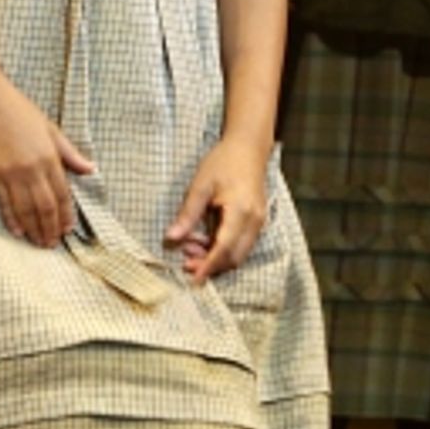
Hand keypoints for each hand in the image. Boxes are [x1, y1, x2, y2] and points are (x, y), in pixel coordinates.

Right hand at [0, 79, 94, 247]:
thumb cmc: (18, 109)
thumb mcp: (49, 127)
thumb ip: (70, 152)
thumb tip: (90, 169)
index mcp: (49, 156)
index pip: (62, 194)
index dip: (66, 215)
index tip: (68, 229)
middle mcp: (31, 169)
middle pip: (45, 207)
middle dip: (50, 228)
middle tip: (53, 243)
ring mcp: (10, 173)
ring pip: (26, 210)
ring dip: (34, 229)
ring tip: (38, 243)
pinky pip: (4, 203)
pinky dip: (12, 219)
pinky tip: (17, 231)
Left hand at [164, 136, 268, 283]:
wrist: (248, 148)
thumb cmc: (222, 163)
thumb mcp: (200, 186)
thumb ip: (188, 214)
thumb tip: (171, 238)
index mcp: (241, 212)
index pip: (223, 248)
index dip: (207, 266)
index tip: (192, 279)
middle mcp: (254, 221)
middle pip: (234, 257)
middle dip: (210, 265)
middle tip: (185, 262)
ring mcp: (259, 223)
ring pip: (238, 254)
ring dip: (216, 258)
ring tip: (190, 249)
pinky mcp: (257, 222)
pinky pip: (241, 245)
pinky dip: (223, 249)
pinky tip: (204, 241)